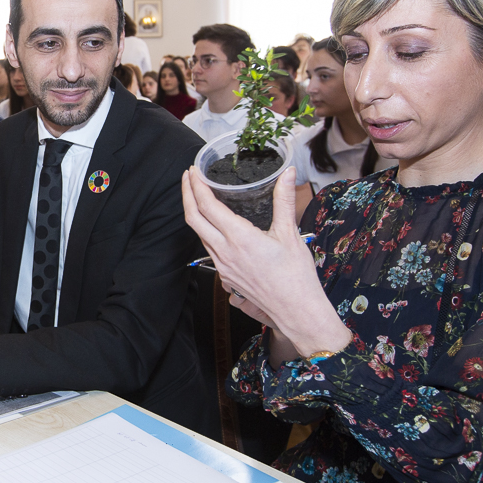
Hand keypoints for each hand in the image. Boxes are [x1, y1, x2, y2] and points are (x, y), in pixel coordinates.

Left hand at [182, 166, 350, 357]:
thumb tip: (287, 174)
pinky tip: (212, 223)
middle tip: (188, 176)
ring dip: (194, 212)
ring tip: (197, 195)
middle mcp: (225, 252)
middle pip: (193, 218)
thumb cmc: (296, 276)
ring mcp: (222, 265)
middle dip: (187, 194)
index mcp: (239, 238)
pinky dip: (204, 229)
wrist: (295, 310)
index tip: (193, 171)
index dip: (196, 186)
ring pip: (198, 234)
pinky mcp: (225, 274)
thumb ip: (284, 200)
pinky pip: (207, 247)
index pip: (207, 206)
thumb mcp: (290, 234)